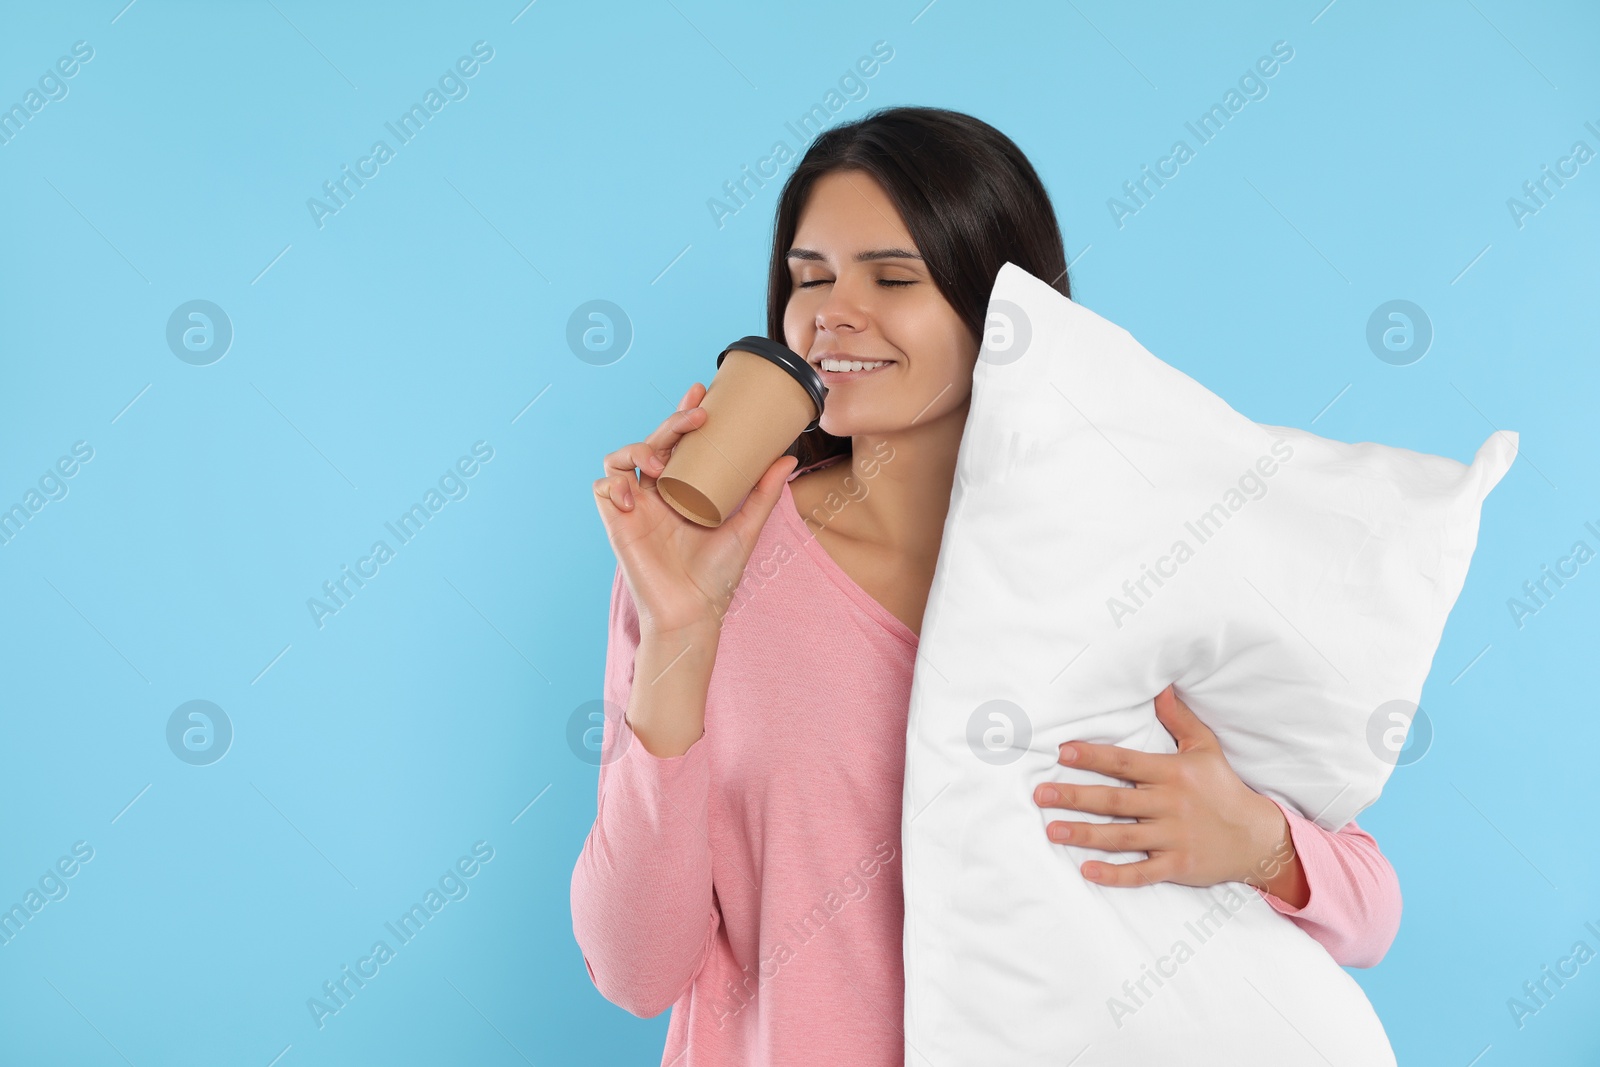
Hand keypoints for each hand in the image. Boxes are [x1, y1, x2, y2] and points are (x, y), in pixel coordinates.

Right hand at [593, 382, 798, 637]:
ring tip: (661, 463)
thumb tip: (787, 457)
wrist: (693, 612)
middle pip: (652, 441)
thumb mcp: (746, 526)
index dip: (684, 414)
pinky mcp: (616, 522)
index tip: (701, 393)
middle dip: (670, 422)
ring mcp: (634, 506)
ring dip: (638, 448)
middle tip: (697, 418)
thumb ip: (764, 492)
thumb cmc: (717, 575)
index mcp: (681, 488)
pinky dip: (613, 482)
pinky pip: (602, 487)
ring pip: (620, 457)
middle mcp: (655, 493)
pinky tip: (632, 492)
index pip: (678, 442)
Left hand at [1032, 684, 1307, 903]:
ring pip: (1122, 837)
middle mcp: (1170, 804)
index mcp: (1172, 773)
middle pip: (1115, 800)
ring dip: (1084, 834)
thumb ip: (1179, 718)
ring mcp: (1174, 837)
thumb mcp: (1205, 748)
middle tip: (1040, 794)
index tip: (1062, 753)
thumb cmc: (1223, 788)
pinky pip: (1142, 873)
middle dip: (1075, 797)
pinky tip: (1087, 871)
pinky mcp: (1178, 866)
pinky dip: (1115, 874)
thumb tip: (1161, 685)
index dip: (1093, 757)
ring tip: (1051, 830)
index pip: (1125, 762)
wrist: (1258, 837)